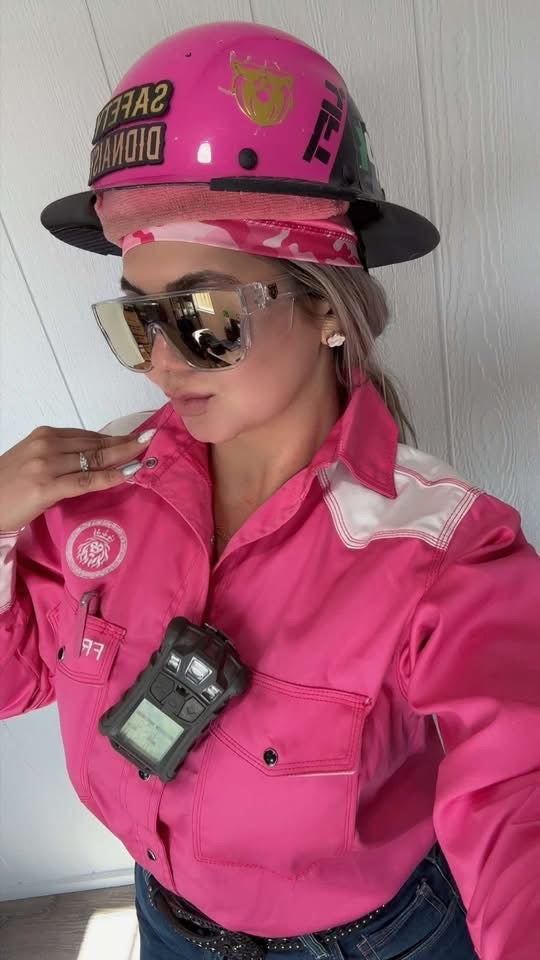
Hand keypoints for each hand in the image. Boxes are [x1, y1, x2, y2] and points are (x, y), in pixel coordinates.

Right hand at [0, 426, 154, 530]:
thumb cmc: (8, 486)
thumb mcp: (34, 461)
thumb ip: (60, 456)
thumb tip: (94, 458)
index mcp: (44, 436)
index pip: (88, 435)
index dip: (114, 437)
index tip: (135, 437)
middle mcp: (47, 445)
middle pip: (94, 444)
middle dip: (125, 442)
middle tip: (151, 439)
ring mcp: (46, 465)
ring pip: (93, 459)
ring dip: (123, 456)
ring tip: (146, 453)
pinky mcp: (46, 487)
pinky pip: (85, 480)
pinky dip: (110, 476)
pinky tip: (129, 473)